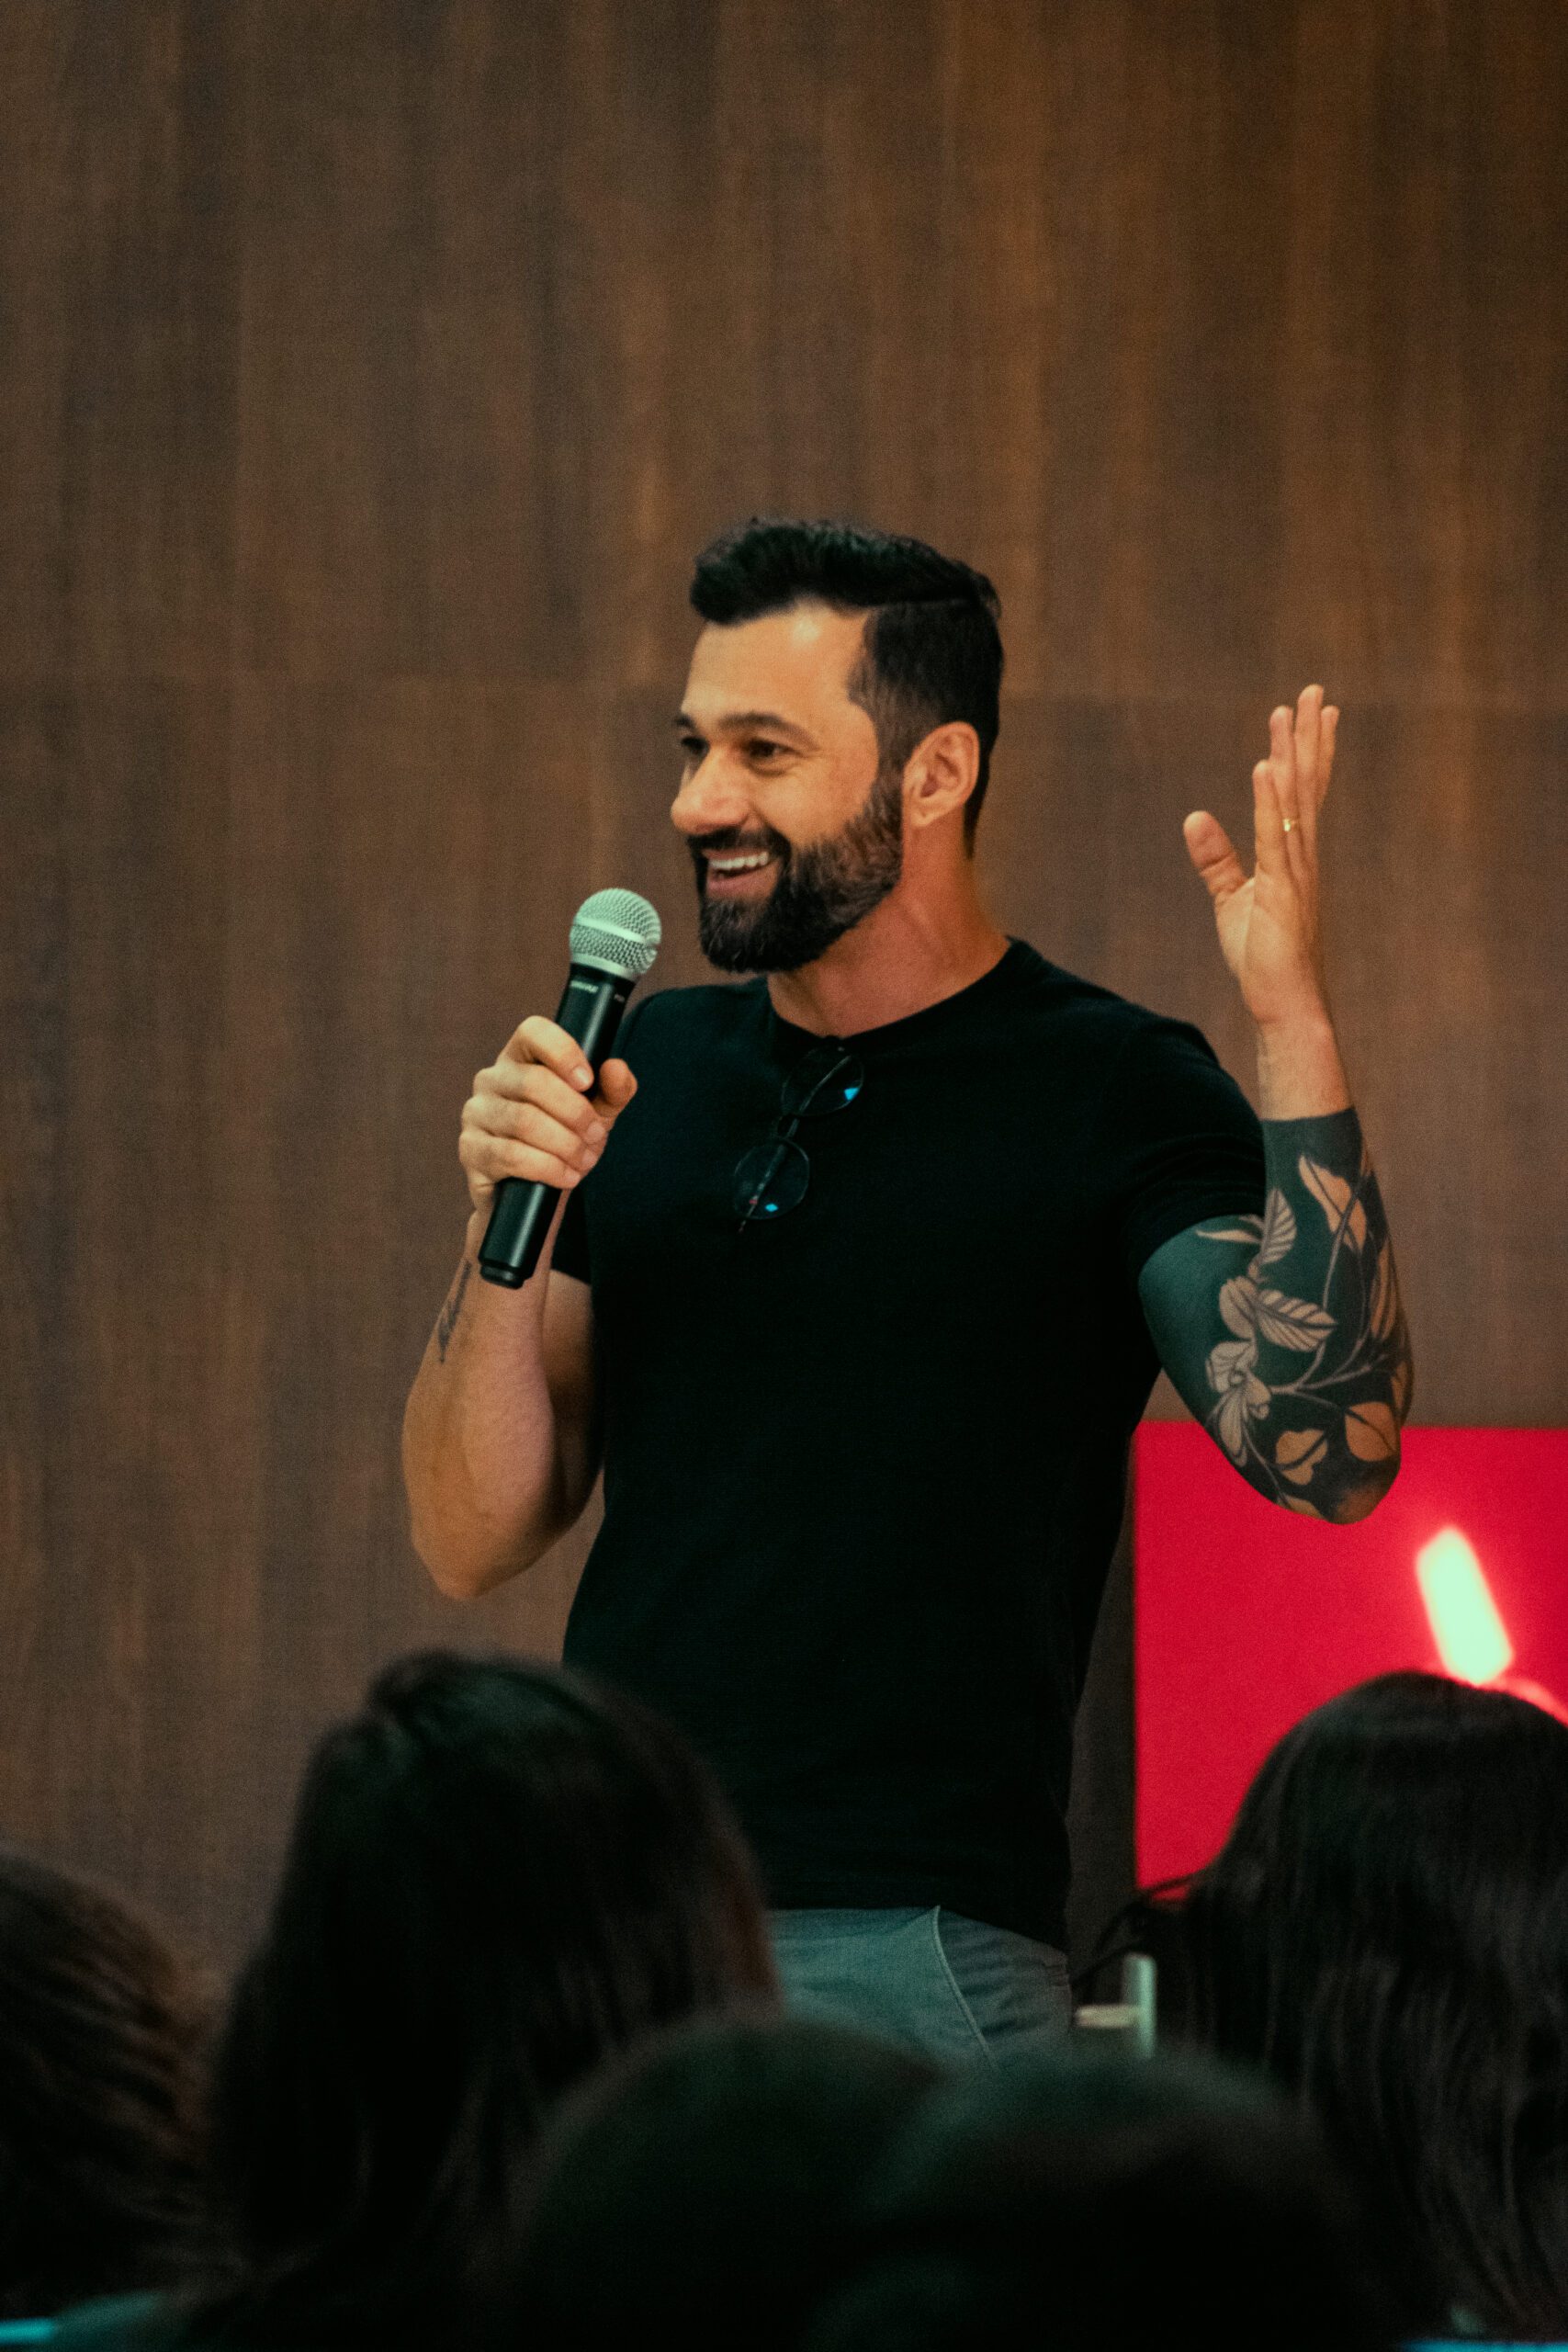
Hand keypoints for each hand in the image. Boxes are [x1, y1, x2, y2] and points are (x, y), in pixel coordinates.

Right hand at [459, 1016, 636, 1213]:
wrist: (537, 1195)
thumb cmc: (564, 1140)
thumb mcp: (597, 1114)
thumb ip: (612, 1091)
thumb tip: (616, 1069)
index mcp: (520, 1058)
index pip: (532, 1032)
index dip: (563, 1052)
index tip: (588, 1082)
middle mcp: (491, 1079)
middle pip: (533, 1082)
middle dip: (575, 1113)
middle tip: (596, 1135)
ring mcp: (476, 1114)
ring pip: (524, 1121)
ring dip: (565, 1144)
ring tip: (584, 1160)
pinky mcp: (471, 1150)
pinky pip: (511, 1155)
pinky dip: (548, 1168)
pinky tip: (566, 1176)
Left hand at [1183, 685, 1338, 1033]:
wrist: (1286, 1003)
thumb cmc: (1263, 959)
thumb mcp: (1232, 900)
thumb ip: (1217, 859)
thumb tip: (1195, 817)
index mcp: (1293, 858)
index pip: (1302, 794)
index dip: (1307, 752)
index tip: (1312, 713)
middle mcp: (1302, 857)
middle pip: (1306, 785)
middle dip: (1308, 737)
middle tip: (1312, 691)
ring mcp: (1295, 871)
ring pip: (1295, 802)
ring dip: (1291, 755)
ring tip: (1288, 712)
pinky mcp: (1280, 891)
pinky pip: (1274, 837)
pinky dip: (1269, 801)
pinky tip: (1264, 767)